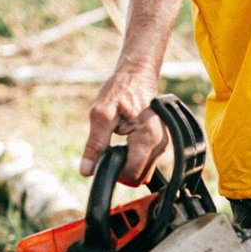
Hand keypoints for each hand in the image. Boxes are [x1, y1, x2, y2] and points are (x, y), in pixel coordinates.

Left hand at [80, 61, 169, 186]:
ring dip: (128, 164)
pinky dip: (134, 158)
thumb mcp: (101, 114)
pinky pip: (147, 163)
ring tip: (119, 142)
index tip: (104, 159)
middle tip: (110, 149)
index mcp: (148, 137)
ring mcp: (163, 144)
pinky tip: (126, 142)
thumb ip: (94, 145)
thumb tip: (86, 171)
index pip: (132, 174)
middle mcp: (160, 143)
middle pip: (140, 177)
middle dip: (122, 169)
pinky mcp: (162, 143)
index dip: (115, 173)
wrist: (137, 74)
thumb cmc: (120, 89)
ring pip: (144, 172)